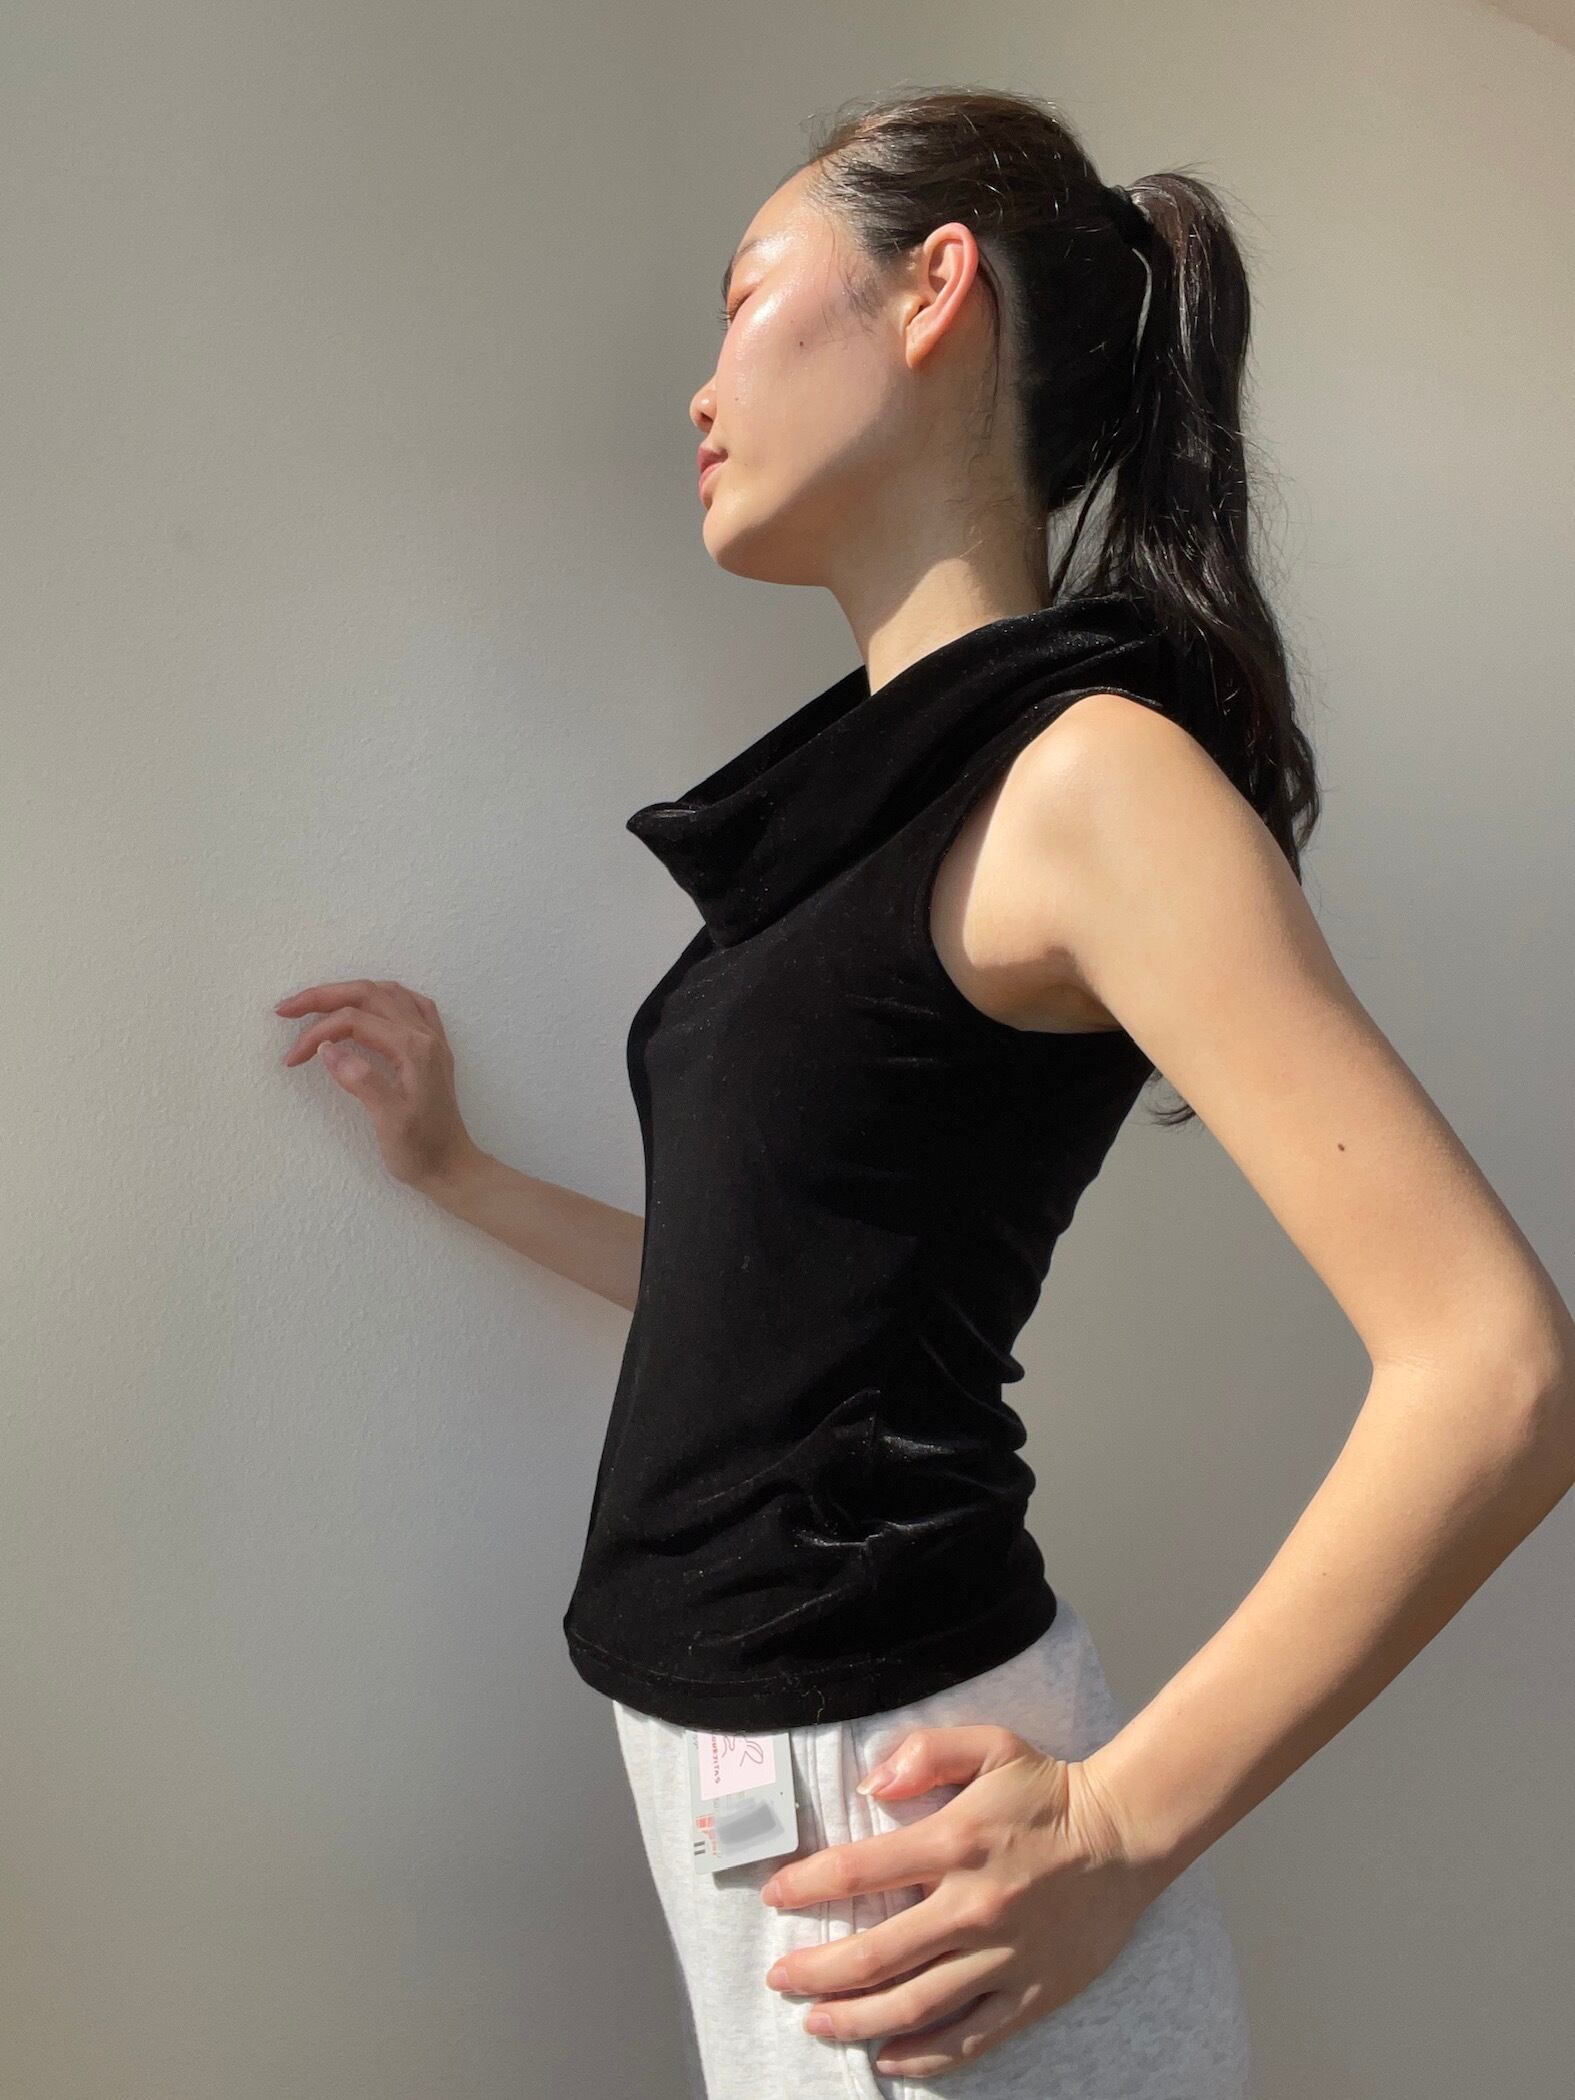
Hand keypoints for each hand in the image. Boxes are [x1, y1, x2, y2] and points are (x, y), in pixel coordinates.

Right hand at [274, 977, 477, 1192]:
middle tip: (287, 1009)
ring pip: (387, 994)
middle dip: (324, 997)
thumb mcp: (389, 1121)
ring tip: (317, 1006)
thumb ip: (361, 1080)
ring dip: (349, 994)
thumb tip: (327, 1048)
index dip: (316, 1033)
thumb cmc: (421, 1150)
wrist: (452, 1168)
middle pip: (369, 994)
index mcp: (413, 1049)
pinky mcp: (432, 1049)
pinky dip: (381, 999)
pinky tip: (368, 1008)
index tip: (292, 1058)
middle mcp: (425, 1036)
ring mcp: (432, 1040)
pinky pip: (409, 1005)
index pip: (354, 1021)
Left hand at [758, 1723, 1160, 2081]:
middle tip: (780, 1978)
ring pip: (913, 2005)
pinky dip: (924, 2055)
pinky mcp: (1031, 1993)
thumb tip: (871, 1783)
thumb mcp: (990, 1745)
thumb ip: (925, 1752)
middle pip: (874, 1954)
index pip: (857, 1870)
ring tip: (816, 2022)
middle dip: (815, 1971)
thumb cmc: (1050, 1790)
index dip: (805, 1886)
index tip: (775, 1896)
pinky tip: (889, 2057)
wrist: (1126, 1836)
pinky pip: (969, 2036)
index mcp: (954, 1842)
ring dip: (855, 2019)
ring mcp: (1002, 1958)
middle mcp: (972, 1906)